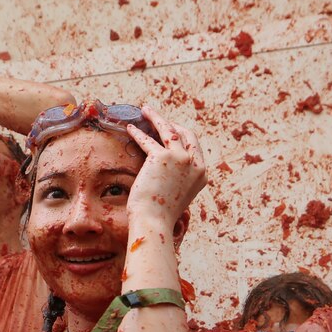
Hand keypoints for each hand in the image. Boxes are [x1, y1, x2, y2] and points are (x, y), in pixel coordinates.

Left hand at [125, 106, 206, 226]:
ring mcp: (181, 159)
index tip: (170, 129)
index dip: (182, 135)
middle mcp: (195, 164)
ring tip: (145, 110)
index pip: (194, 146)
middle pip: (186, 133)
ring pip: (168, 130)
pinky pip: (148, 139)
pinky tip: (130, 128)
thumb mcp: (178, 193)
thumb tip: (168, 167)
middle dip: (172, 123)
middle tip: (157, 118)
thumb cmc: (162, 212)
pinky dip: (138, 132)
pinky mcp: (162, 157)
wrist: (154, 221)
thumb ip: (179, 177)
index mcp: (201, 173)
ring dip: (156, 117)